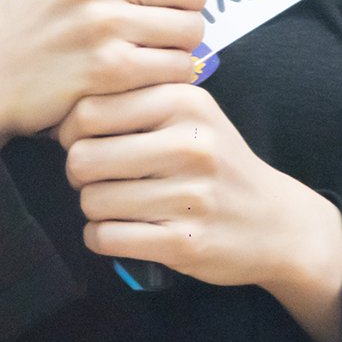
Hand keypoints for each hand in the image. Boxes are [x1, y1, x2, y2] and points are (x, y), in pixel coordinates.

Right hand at [0, 0, 207, 146]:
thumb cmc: (38, 15)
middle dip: (181, 10)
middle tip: (149, 24)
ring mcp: (105, 18)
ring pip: (193, 30)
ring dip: (176, 46)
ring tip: (141, 48)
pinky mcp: (111, 66)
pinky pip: (178, 68)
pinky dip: (165, 77)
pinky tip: (135, 74)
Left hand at [58, 82, 341, 315]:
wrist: (279, 223)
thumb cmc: (219, 163)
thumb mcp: (193, 113)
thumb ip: (138, 98)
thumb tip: (62, 108)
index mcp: (185, 102)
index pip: (88, 111)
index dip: (72, 131)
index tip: (87, 142)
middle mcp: (190, 144)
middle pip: (83, 158)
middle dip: (79, 173)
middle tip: (97, 178)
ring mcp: (190, 196)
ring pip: (91, 201)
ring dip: (94, 208)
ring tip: (117, 204)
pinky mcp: (185, 243)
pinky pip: (106, 238)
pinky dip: (102, 237)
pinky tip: (122, 230)